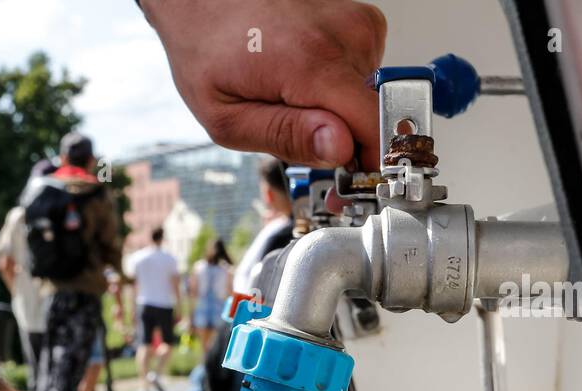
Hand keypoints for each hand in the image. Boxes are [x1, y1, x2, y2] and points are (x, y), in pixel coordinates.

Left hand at [143, 0, 385, 168]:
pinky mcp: (361, 22)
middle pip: (369, 116)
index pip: (375, 126)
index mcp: (311, 63)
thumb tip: (340, 150)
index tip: (349, 181)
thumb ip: (286, 137)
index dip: (367, 163)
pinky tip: (304, 76)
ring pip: (366, 97)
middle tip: (296, 134)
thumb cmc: (207, 53)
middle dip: (341, 138)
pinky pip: (363, 74)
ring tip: (292, 95)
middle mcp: (342, 36)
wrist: (206, 3)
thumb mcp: (229, 118)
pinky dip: (336, 85)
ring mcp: (355, 24)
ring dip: (335, 109)